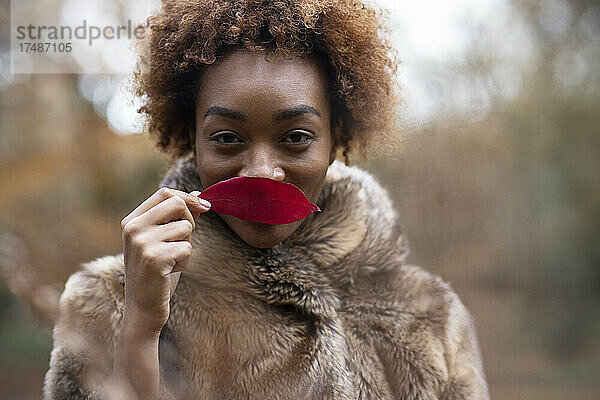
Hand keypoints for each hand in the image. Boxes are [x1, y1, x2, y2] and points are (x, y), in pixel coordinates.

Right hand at [120, 187, 210, 333]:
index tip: (205, 207)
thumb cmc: (157, 273)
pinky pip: (187, 247)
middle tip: (183, 242)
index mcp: (132, 220)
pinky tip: (171, 272)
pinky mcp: (154, 258)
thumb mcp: (165, 241)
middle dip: (190, 220)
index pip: (165, 192)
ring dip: (187, 246)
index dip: (189, 198)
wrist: (143, 309)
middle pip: (177, 203)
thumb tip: (199, 194)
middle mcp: (133, 228)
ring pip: (186, 227)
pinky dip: (186, 260)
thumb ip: (179, 218)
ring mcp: (142, 242)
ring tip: (172, 261)